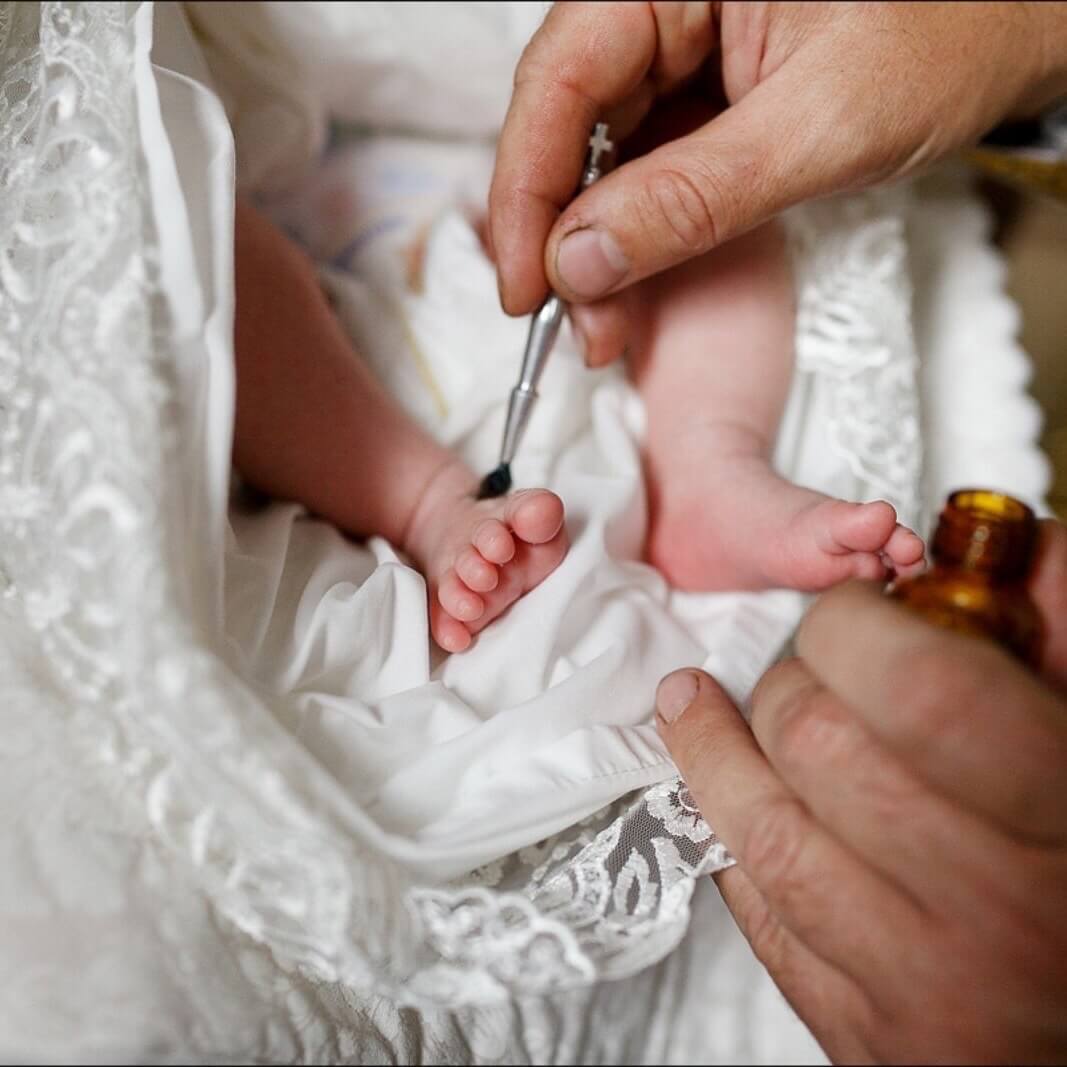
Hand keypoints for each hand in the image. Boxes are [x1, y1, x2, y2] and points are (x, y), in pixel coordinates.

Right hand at [490, 1, 1066, 365]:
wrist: (1016, 25)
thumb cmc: (951, 33)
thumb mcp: (820, 125)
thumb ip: (692, 196)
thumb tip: (580, 261)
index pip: (560, 78)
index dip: (527, 191)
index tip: (526, 286)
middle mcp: (660, 3)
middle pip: (565, 123)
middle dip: (563, 237)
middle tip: (576, 325)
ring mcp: (677, 50)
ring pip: (596, 154)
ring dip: (593, 248)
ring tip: (605, 323)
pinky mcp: (698, 95)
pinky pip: (639, 166)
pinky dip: (632, 234)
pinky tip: (631, 283)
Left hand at [655, 519, 1066, 1062]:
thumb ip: (1059, 634)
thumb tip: (1008, 541)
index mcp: (1062, 818)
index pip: (920, 687)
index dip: (860, 624)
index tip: (849, 608)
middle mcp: (993, 912)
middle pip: (821, 748)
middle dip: (793, 679)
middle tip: (804, 664)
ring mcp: (918, 985)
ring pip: (767, 835)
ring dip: (717, 751)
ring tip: (689, 705)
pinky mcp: (861, 1033)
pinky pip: (762, 915)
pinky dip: (733, 839)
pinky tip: (730, 798)